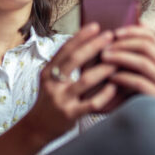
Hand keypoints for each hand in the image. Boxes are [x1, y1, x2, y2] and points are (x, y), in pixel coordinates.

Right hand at [20, 23, 117, 144]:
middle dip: (93, 45)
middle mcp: (53, 84)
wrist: (37, 128)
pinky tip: (114, 86)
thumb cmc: (50, 100)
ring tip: (117, 61)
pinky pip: (91, 103)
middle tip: (109, 36)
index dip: (80, 36)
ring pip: (85, 80)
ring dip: (103, 69)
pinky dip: (105, 94)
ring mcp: (61, 99)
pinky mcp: (70, 115)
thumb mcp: (51, 80)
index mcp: (48, 72)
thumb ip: (65, 65)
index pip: (65, 49)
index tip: (95, 26)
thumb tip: (87, 43)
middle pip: (74, 59)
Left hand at [101, 24, 154, 101]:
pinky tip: (110, 77)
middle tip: (105, 47)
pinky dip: (123, 77)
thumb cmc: (127, 87)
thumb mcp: (127, 66)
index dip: (133, 31)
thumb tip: (132, 21)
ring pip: (144, 63)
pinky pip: (140, 82)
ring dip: (121, 58)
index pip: (151, 36)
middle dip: (124, 44)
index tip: (114, 32)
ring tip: (104, 58)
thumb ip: (128, 48)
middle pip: (147, 47)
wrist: (132, 117)